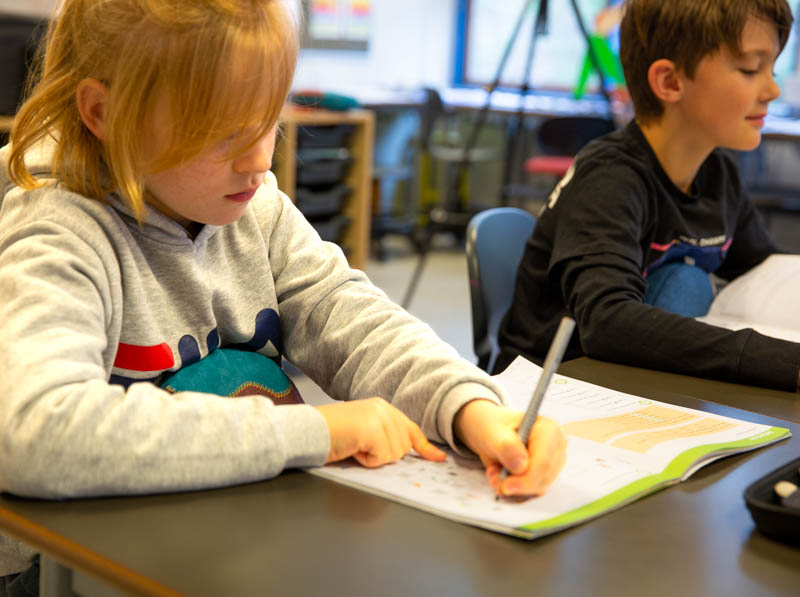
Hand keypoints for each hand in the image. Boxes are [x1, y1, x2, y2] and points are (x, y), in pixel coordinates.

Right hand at [316, 398, 446, 466]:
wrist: (307, 430)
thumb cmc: (330, 434)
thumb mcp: (362, 431)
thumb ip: (382, 435)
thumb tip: (403, 452)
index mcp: (381, 407)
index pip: (410, 428)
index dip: (424, 446)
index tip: (438, 458)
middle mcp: (383, 409)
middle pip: (403, 447)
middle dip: (384, 455)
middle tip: (359, 447)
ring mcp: (379, 417)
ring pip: (393, 454)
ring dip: (373, 458)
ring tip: (353, 446)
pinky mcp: (373, 429)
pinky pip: (381, 458)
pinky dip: (366, 460)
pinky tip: (352, 448)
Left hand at [453, 399, 565, 496]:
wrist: (491, 433)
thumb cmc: (493, 427)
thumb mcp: (493, 433)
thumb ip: (507, 448)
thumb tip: (521, 467)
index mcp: (549, 430)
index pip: (544, 463)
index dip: (526, 480)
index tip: (505, 486)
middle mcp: (556, 447)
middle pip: (543, 479)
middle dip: (516, 484)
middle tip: (492, 476)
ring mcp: (553, 463)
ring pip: (538, 488)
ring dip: (513, 486)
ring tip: (494, 471)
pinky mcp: (545, 475)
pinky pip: (532, 492)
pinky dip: (514, 489)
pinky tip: (501, 476)